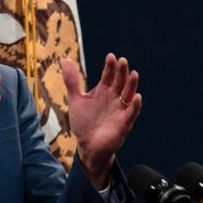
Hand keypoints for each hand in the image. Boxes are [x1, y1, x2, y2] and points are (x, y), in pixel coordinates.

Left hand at [62, 54, 141, 188]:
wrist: (87, 146)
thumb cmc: (84, 122)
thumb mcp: (76, 100)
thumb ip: (72, 81)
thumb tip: (65, 60)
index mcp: (103, 91)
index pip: (108, 75)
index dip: (110, 66)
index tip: (110, 56)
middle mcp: (114, 98)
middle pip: (120, 82)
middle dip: (121, 72)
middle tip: (122, 61)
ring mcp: (120, 110)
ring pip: (128, 94)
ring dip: (131, 85)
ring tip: (134, 74)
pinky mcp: (123, 123)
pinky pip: (131, 113)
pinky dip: (134, 106)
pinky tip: (137, 97)